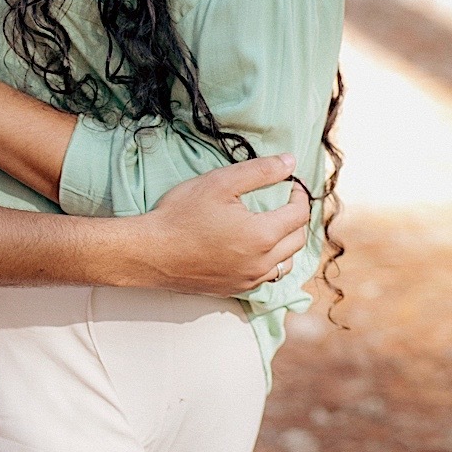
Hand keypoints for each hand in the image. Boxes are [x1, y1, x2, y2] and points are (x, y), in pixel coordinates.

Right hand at [123, 156, 311, 294]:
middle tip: (285, 200)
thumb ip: (260, 171)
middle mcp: (262, 264)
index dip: (300, 195)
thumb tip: (290, 161)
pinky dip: (270, 261)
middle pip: (298, 241)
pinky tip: (254, 248)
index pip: (299, 215)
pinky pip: (266, 278)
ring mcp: (249, 281)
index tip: (292, 183)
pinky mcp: (235, 290)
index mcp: (262, 236)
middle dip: (297, 218)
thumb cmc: (182, 214)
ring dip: (287, 243)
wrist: (151, 252)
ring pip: (285, 264)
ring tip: (274, 224)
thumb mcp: (220, 182)